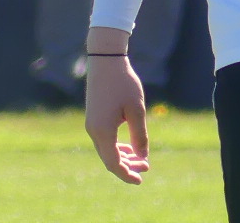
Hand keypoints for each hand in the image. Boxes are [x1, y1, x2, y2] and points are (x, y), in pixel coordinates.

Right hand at [83, 27, 149, 184]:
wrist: (105, 59)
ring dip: (123, 157)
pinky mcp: (94, 117)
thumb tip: (142, 157)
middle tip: (147, 168)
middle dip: (128, 166)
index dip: (127, 174)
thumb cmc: (123, 83)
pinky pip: (105, 140)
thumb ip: (139, 135)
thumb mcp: (136, 110)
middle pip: (109, 159)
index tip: (141, 180)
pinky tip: (130, 147)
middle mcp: (93, 131)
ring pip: (107, 150)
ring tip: (142, 160)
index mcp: (103, 132)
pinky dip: (117, 146)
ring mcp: (92, 124)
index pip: (114, 163)